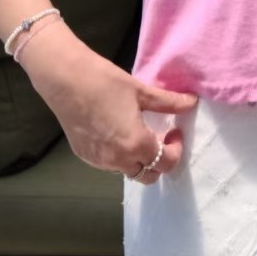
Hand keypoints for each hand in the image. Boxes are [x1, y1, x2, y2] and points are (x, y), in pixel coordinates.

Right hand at [21, 36, 197, 183]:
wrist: (64, 79)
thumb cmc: (105, 82)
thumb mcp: (141, 91)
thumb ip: (169, 102)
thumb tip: (192, 102)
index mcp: (136, 144)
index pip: (166, 163)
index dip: (176, 149)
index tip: (174, 131)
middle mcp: (118, 159)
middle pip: (148, 175)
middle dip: (159, 161)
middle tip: (160, 136)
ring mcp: (98, 161)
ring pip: (127, 171)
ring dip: (138, 159)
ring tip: (138, 132)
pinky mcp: (84, 156)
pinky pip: (109, 164)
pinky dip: (120, 155)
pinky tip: (117, 132)